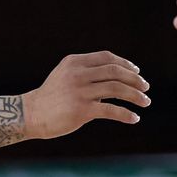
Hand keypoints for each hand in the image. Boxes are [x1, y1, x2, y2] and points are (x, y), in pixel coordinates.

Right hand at [24, 51, 149, 138]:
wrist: (31, 114)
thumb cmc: (51, 96)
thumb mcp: (66, 75)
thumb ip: (87, 71)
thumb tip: (116, 76)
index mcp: (75, 62)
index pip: (107, 58)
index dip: (125, 64)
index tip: (136, 72)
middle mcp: (78, 74)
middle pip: (115, 72)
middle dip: (135, 79)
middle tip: (146, 87)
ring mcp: (80, 92)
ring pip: (117, 89)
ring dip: (135, 96)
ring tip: (145, 102)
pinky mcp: (82, 110)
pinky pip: (111, 110)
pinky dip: (126, 114)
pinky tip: (134, 118)